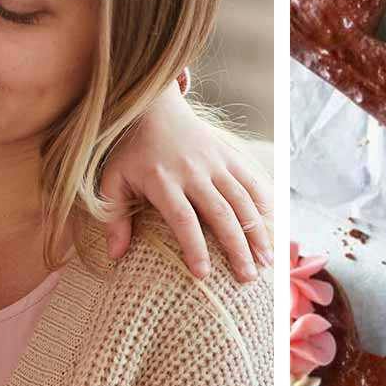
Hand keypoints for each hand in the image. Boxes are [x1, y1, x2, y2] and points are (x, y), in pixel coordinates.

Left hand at [100, 83, 272, 281]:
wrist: (153, 107)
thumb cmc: (130, 152)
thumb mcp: (112, 181)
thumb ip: (114, 217)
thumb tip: (114, 256)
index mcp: (163, 181)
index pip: (183, 219)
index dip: (194, 248)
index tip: (203, 275)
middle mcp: (193, 172)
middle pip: (221, 214)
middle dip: (237, 248)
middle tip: (248, 278)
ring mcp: (214, 162)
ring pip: (241, 200)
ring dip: (257, 231)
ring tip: (267, 261)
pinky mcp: (228, 155)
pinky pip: (250, 181)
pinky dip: (264, 204)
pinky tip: (273, 227)